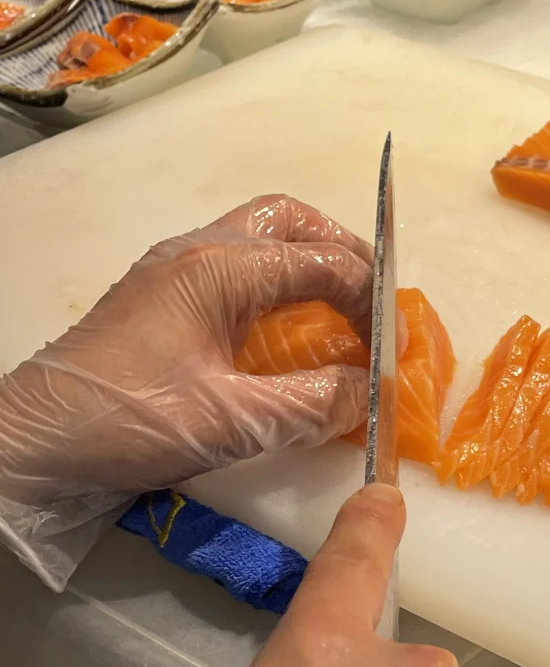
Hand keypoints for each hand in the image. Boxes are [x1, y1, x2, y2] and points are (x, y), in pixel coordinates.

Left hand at [0, 194, 373, 587]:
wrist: (31, 443)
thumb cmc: (128, 422)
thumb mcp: (231, 422)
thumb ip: (312, 404)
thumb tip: (370, 395)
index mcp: (219, 266)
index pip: (323, 261)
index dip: (373, 301)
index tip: (396, 348)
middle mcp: (198, 251)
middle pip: (291, 222)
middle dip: (344, 254)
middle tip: (373, 304)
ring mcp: (173, 270)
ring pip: (260, 238)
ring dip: (308, 266)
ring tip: (338, 315)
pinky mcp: (160, 299)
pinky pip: (234, 268)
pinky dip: (275, 288)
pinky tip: (284, 336)